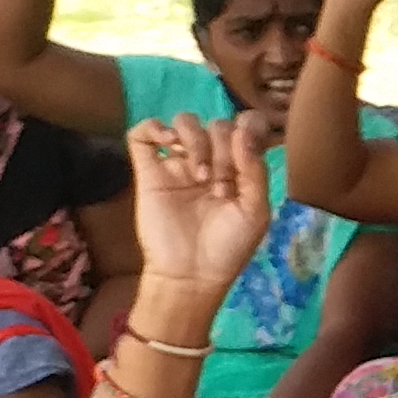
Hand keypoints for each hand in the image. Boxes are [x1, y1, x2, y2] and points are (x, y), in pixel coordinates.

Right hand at [124, 113, 278, 305]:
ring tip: (202, 176)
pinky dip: (154, 127)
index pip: (243, 127)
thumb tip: (242, 129)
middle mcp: (210, 162)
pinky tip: (168, 143)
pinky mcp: (148, 172)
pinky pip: (142, 134)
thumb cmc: (228, 247)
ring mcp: (177, 165)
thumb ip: (255, 169)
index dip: (247, 128)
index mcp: (238, 169)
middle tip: (223, 187)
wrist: (191, 275)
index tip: (247, 150)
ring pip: (185, 122)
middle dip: (225, 151)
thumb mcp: (256, 210)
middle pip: (217, 126)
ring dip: (197, 141)